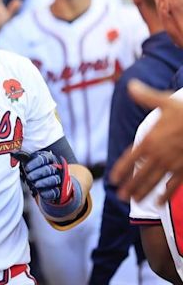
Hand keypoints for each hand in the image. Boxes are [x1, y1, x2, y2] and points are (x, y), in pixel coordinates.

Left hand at [19, 150, 73, 203]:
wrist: (43, 183)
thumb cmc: (35, 169)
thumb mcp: (30, 162)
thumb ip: (24, 158)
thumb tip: (14, 153)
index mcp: (48, 158)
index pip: (44, 158)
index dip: (35, 163)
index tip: (27, 168)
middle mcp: (55, 167)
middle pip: (49, 169)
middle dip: (38, 173)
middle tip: (29, 177)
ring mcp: (59, 178)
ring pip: (54, 179)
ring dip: (44, 182)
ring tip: (35, 185)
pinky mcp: (59, 190)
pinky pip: (56, 191)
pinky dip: (48, 192)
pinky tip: (41, 193)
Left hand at [111, 80, 182, 202]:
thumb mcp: (165, 101)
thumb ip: (145, 96)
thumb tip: (130, 85)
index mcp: (150, 140)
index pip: (129, 158)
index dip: (120, 169)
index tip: (113, 178)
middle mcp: (159, 154)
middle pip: (139, 174)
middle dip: (129, 186)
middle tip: (119, 196)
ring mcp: (173, 164)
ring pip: (154, 182)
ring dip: (143, 192)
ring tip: (134, 200)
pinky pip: (174, 186)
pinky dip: (166, 194)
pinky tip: (160, 201)